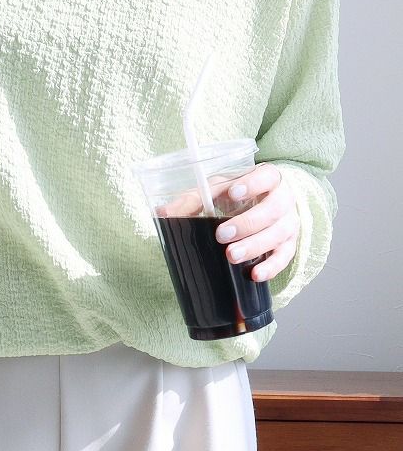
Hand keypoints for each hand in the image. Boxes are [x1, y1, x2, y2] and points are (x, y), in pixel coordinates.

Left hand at [156, 163, 299, 282]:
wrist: (267, 204)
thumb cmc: (238, 194)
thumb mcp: (217, 189)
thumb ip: (193, 198)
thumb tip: (162, 212)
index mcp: (268, 178)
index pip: (266, 177)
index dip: (252, 184)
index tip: (232, 193)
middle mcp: (283, 200)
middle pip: (272, 210)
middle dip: (247, 223)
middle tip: (222, 235)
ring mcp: (289, 223)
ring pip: (278, 235)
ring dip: (254, 246)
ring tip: (231, 255)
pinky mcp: (289, 245)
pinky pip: (285, 258)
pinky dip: (271, 267)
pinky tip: (254, 274)